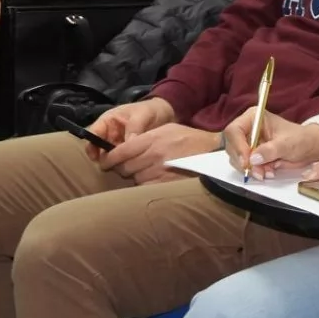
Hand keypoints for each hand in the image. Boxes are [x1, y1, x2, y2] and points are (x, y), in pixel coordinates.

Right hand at [86, 98, 176, 160]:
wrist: (166, 114)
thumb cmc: (150, 110)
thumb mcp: (142, 116)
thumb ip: (134, 129)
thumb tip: (128, 146)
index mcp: (108, 121)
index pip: (93, 133)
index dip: (91, 146)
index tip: (96, 157)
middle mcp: (110, 134)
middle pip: (100, 149)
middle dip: (105, 159)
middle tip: (115, 166)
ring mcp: (119, 144)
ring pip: (111, 157)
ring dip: (116, 163)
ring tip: (126, 168)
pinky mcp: (129, 152)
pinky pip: (123, 160)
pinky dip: (126, 164)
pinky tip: (133, 169)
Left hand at [97, 122, 217, 184]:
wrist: (213, 151)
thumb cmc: (189, 139)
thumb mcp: (167, 129)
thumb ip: (145, 137)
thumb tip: (123, 147)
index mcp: (152, 139)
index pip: (120, 152)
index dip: (109, 159)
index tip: (105, 162)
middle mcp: (154, 156)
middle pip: (125, 168)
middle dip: (124, 168)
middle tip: (130, 167)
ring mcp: (160, 172)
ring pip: (135, 179)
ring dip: (137, 177)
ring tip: (148, 172)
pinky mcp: (167, 184)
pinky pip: (146, 188)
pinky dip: (147, 185)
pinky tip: (155, 179)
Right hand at [223, 108, 318, 179]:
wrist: (309, 148)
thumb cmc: (300, 139)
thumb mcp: (287, 143)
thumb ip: (270, 150)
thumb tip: (253, 158)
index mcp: (254, 118)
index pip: (234, 130)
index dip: (237, 146)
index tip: (247, 161)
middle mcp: (247, 129)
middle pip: (232, 146)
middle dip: (244, 162)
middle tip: (259, 171)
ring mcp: (248, 143)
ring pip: (236, 159)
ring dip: (250, 169)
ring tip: (268, 171)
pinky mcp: (251, 155)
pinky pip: (245, 166)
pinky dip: (254, 172)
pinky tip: (268, 172)